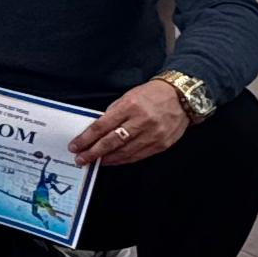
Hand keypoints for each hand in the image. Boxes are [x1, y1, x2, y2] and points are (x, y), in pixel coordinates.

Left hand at [73, 78, 194, 166]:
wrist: (182, 97)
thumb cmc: (151, 94)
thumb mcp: (128, 97)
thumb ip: (113, 113)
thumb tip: (97, 130)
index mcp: (130, 107)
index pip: (102, 126)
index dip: (86, 138)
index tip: (75, 145)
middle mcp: (141, 122)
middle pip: (111, 141)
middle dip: (93, 152)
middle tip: (80, 159)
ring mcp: (153, 135)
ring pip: (124, 152)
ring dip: (107, 159)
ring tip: (94, 161)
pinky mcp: (162, 144)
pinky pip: (138, 155)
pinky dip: (123, 160)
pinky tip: (112, 160)